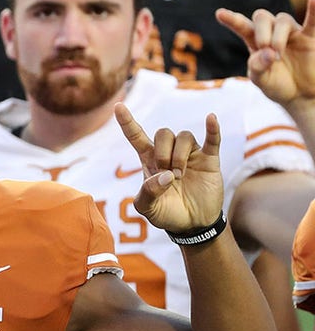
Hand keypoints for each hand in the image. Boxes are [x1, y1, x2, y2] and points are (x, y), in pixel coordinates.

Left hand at [115, 103, 224, 234]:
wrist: (191, 224)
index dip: (128, 122)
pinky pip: (212, 139)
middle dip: (162, 151)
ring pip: (183, 136)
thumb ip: (148, 192)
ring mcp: (190, 155)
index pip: (137, 136)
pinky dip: (212, 129)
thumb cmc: (166, 213)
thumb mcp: (148, 208)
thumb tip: (165, 176)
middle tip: (166, 174)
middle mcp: (169, 153)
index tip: (118, 106)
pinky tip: (211, 118)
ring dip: (179, 155)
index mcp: (149, 161)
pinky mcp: (209, 160)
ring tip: (179, 176)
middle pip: (163, 133)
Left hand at [217, 0, 314, 108]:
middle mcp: (273, 33)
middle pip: (262, 17)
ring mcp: (291, 33)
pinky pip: (312, 21)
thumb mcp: (261, 80)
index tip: (220, 13)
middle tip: (263, 47)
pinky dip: (314, 10)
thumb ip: (258, 67)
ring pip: (282, 20)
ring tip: (277, 54)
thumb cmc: (277, 85)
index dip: (232, 20)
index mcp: (256, 42)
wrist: (300, 95)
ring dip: (278, 36)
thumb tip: (268, 52)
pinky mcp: (309, 37)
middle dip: (261, 31)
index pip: (243, 27)